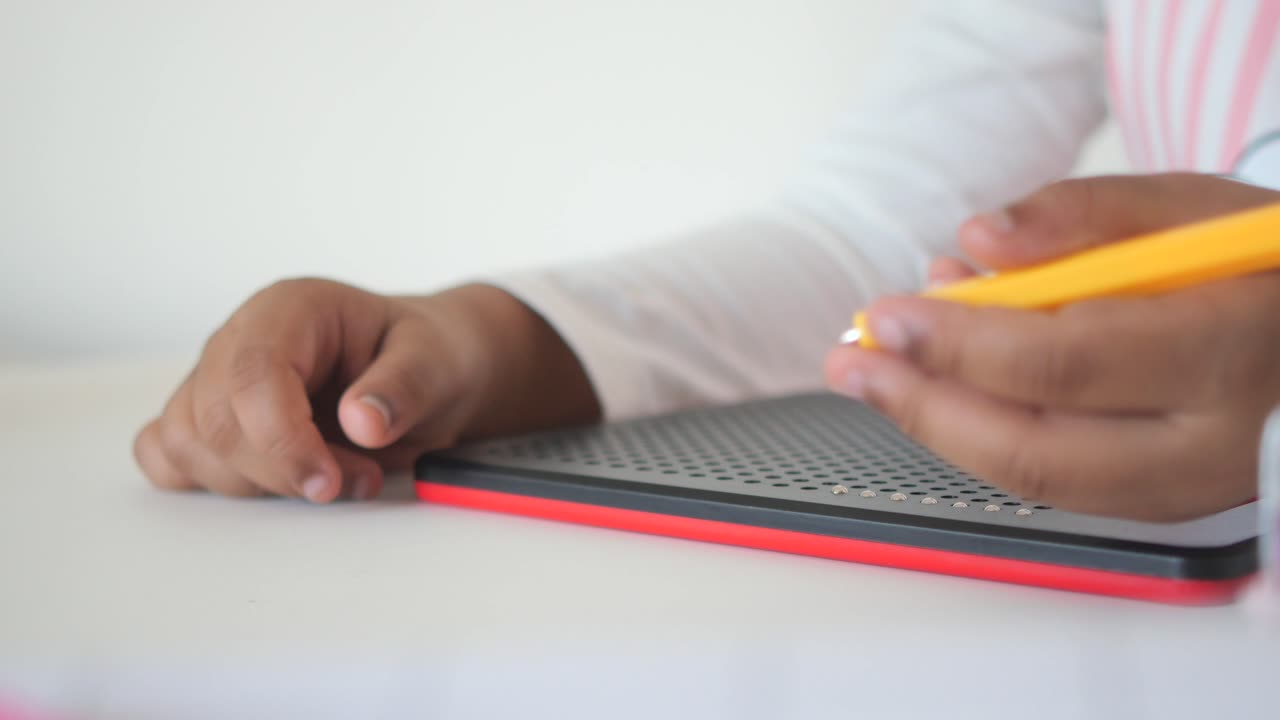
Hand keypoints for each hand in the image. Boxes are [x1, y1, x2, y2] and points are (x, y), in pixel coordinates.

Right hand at [134, 280, 598, 501]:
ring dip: (261, 484)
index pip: (252, 374)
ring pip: (191, 447)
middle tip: (359, 480)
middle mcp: (240, 339)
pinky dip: (216, 482)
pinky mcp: (209, 419)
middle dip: (285, 471)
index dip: (282, 440)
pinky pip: (172, 457)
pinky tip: (277, 479)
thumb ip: (402, 389)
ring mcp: (216, 380)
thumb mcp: (436, 363)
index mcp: (290, 310)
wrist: (423, 369)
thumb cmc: (426, 356)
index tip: (328, 484)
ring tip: (338, 476)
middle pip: (217, 421)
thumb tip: (361, 423)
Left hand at [825, 173, 1279, 520]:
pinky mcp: (1164, 506)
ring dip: (940, 428)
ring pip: (1035, 480)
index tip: (888, 313)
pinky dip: (984, 437)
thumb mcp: (1194, 208)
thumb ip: (1084, 215)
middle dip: (924, 406)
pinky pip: (1053, 483)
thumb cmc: (1263, 262)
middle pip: (1035, 449)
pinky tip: (940, 389)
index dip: (961, 342)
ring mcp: (1189, 490)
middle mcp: (1212, 443)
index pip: (1066, 362)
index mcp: (1233, 350)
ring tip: (877, 373)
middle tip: (852, 362)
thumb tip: (977, 242)